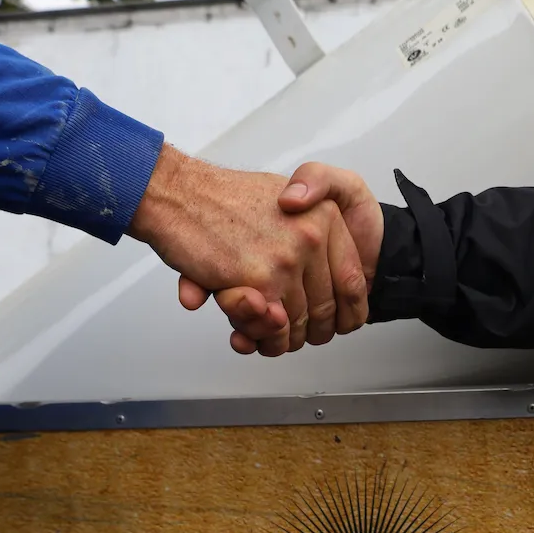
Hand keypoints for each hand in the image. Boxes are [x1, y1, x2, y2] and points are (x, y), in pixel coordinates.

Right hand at [127, 145, 368, 355]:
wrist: (179, 192)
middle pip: (327, 310)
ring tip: (266, 338)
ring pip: (299, 324)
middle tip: (290, 334)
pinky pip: (273, 329)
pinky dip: (262, 339)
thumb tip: (336, 280)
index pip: (354, 281)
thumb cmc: (225, 198)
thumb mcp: (288, 194)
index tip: (339, 325)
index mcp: (326, 217)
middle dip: (308, 332)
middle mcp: (312, 236)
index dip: (348, 313)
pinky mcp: (258, 281)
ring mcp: (286, 260)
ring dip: (281, 340)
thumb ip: (316, 233)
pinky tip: (249, 336)